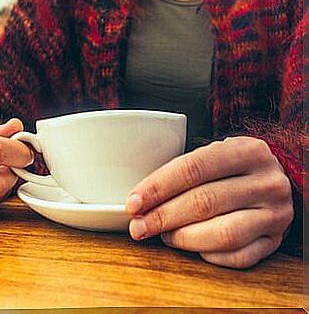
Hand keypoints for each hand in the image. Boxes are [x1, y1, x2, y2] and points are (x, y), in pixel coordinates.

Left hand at [126, 137, 293, 268]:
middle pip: (204, 202)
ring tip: (163, 235)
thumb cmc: (229, 169)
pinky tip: (191, 246)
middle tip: (138, 226)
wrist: (271, 183)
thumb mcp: (212, 155)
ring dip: (183, 238)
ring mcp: (275, 214)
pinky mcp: (275, 241)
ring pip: (222, 234)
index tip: (133, 203)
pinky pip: (237, 257)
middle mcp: (267, 182)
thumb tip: (137, 200)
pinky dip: (208, 255)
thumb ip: (180, 170)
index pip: (193, 168)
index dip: (158, 187)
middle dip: (162, 217)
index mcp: (247, 151)